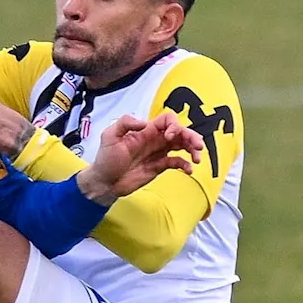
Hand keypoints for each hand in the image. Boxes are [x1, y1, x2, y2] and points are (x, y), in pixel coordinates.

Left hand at [77, 113, 203, 204]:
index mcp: (146, 130)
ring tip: (197, 158)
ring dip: (193, 149)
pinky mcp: (159, 166)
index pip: (168, 120)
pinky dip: (185, 165)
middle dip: (191, 136)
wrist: (104, 182)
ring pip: (182, 146)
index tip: (170, 136)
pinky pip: (177, 162)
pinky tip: (188, 170)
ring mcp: (158, 153)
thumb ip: (124, 123)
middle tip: (198, 146)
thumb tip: (144, 123)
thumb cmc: (105, 159)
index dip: (174, 125)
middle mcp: (155, 140)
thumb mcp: (109, 136)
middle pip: (180, 132)